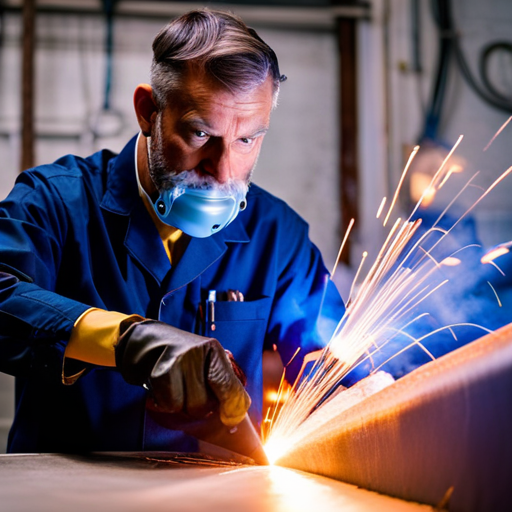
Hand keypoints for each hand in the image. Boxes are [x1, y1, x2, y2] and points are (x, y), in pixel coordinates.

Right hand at [115, 320, 250, 426]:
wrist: (147, 343)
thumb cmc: (181, 358)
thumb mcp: (206, 363)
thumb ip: (223, 384)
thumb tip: (235, 415)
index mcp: (214, 350)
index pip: (231, 386)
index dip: (233, 408)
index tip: (230, 418)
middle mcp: (198, 353)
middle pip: (207, 403)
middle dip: (200, 407)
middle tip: (191, 392)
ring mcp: (178, 361)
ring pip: (189, 407)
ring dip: (183, 406)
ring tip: (177, 388)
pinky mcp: (160, 373)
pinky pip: (170, 405)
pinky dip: (166, 404)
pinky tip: (164, 389)